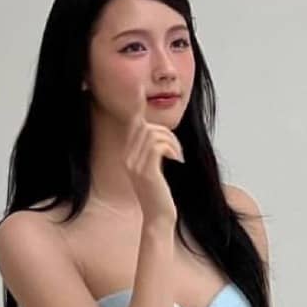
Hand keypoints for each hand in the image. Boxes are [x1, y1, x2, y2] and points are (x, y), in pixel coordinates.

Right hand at [124, 81, 183, 226]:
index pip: (133, 124)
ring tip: (178, 157)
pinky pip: (159, 146)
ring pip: (154, 134)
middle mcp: (128, 157)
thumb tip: (161, 136)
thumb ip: (153, 152)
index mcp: (129, 154)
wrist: (158, 218)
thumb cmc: (159, 195)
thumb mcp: (154, 169)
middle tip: (177, 151)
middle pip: (147, 127)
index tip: (138, 87)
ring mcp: (134, 164)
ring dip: (172, 142)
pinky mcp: (146, 171)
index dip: (136, 105)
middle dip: (167, 133)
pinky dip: (172, 149)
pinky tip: (177, 161)